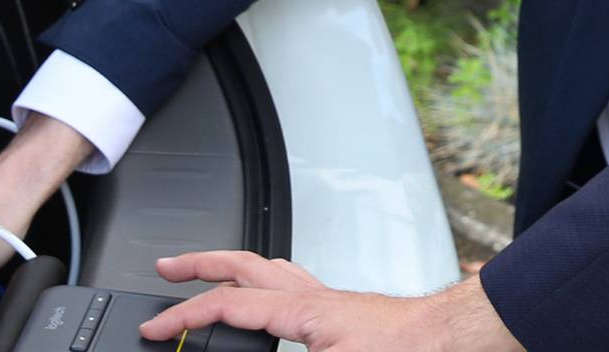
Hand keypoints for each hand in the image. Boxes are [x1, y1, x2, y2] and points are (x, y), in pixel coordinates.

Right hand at [139, 252, 523, 351]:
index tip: (154, 328)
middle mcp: (315, 297)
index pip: (227, 305)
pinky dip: (269, 284)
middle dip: (199, 264)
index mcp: (304, 311)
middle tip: (167, 268)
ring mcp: (331, 300)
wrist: (454, 343)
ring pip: (271, 268)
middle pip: (244, 265)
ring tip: (210, 274)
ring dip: (233, 268)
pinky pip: (296, 283)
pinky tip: (272, 301)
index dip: (183, 318)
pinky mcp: (346, 311)